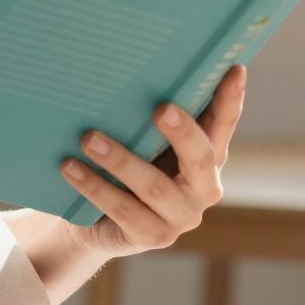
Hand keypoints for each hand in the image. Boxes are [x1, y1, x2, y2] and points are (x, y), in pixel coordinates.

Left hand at [58, 64, 246, 257]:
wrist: (99, 223)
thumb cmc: (128, 167)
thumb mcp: (146, 141)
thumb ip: (155, 118)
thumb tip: (138, 67)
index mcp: (210, 158)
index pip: (224, 125)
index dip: (231, 99)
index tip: (235, 69)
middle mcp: (204, 189)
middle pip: (201, 158)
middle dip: (183, 132)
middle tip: (161, 108)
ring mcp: (181, 217)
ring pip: (154, 186)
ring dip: (120, 160)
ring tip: (88, 138)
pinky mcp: (153, 237)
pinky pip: (123, 210)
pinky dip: (95, 187)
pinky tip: (70, 168)